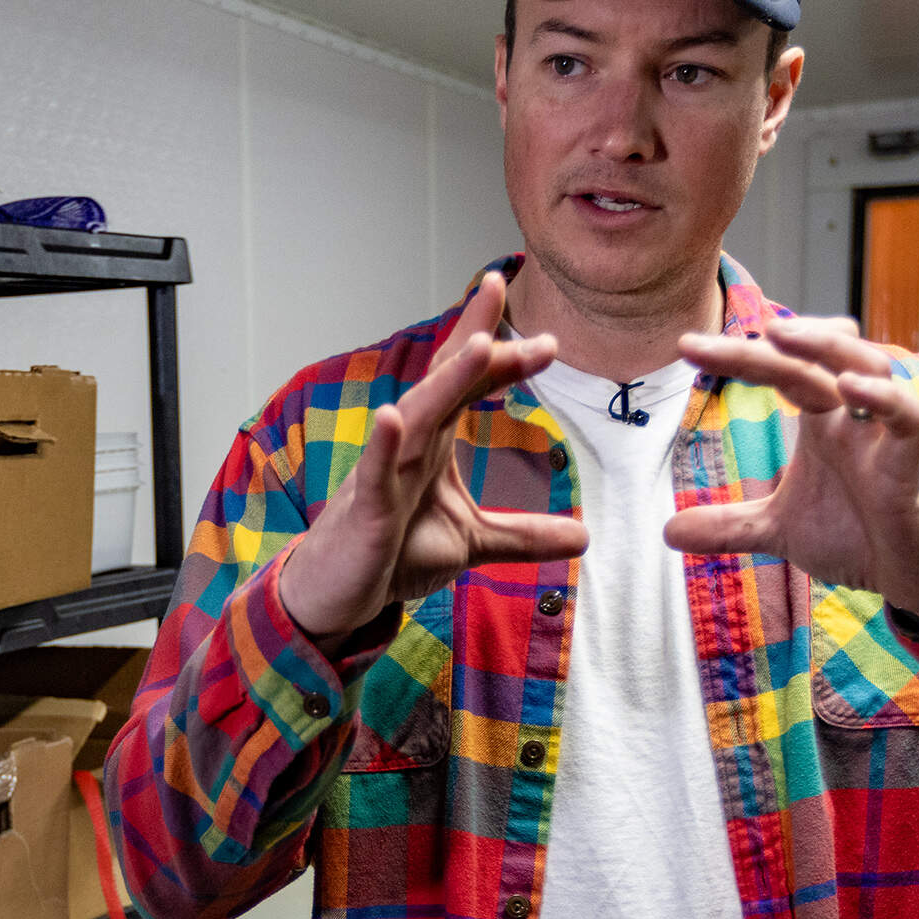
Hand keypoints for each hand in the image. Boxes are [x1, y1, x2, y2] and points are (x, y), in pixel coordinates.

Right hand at [278, 273, 587, 643]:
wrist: (335, 593)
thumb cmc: (392, 554)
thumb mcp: (471, 544)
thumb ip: (524, 535)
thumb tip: (583, 537)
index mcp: (433, 444)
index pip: (467, 385)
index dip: (498, 352)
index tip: (538, 325)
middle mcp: (410, 446)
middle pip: (449, 386)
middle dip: (488, 354)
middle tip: (541, 339)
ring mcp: (385, 473)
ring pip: (418, 417)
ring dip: (447, 381)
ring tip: (479, 346)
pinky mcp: (366, 510)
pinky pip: (374, 474)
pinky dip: (383, 446)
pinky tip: (391, 417)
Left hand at [666, 317, 918, 615]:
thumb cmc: (861, 536)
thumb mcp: (781, 531)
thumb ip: (731, 526)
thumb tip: (668, 532)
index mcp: (823, 420)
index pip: (780, 370)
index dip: (738, 355)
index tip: (686, 346)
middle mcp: (852, 417)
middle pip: (815, 358)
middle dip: (763, 344)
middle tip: (704, 343)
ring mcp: (884, 437)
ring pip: (869, 367)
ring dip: (828, 348)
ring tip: (779, 335)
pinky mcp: (912, 469)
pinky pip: (908, 419)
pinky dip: (883, 400)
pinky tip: (849, 390)